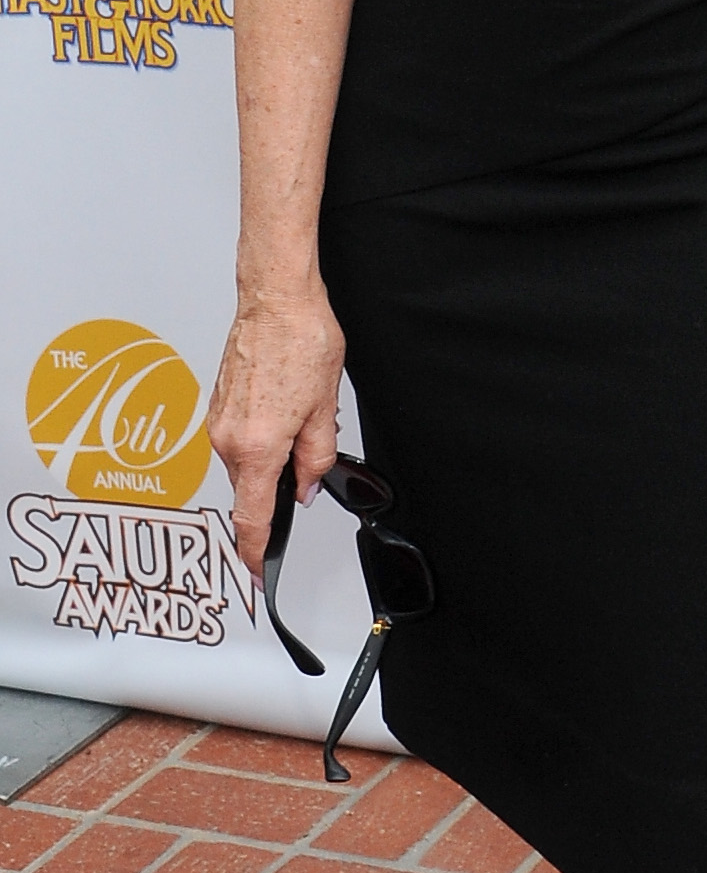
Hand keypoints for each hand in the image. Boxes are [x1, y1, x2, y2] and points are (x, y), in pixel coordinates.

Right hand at [208, 289, 346, 575]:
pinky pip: (238, 440)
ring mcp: (217, 423)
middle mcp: (228, 439)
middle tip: (309, 452)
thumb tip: (306, 487)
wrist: (275, 301)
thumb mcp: (325, 408)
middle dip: (280, 483)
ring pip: (246, 463)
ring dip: (272, 456)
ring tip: (300, 414)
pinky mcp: (216, 408)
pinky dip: (260, 438)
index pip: (253, 517)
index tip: (258, 571)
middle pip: (253, 488)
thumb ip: (316, 459)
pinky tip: (281, 406)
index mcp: (257, 447)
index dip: (257, 551)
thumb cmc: (301, 342)